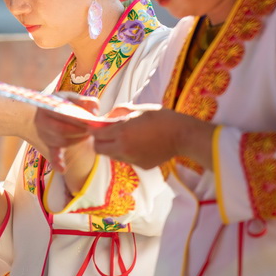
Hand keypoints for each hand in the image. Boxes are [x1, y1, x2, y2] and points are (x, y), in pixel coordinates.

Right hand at [34, 93, 100, 156]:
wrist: (54, 112)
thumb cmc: (69, 105)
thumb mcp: (77, 99)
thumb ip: (88, 102)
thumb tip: (94, 111)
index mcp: (48, 105)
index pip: (62, 114)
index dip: (78, 118)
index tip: (90, 120)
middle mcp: (40, 119)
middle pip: (61, 130)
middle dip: (79, 131)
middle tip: (91, 130)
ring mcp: (43, 133)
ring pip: (62, 141)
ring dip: (77, 140)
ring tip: (86, 135)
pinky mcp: (48, 144)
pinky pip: (52, 154)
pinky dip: (57, 162)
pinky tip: (62, 169)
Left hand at [92, 109, 211, 170]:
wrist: (181, 136)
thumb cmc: (162, 118)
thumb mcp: (138, 109)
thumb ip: (120, 112)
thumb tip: (108, 116)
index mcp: (121, 133)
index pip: (97, 135)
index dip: (94, 130)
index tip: (95, 126)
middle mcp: (123, 149)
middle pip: (99, 150)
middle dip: (99, 141)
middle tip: (106, 134)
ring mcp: (132, 160)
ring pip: (112, 156)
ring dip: (112, 148)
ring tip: (125, 138)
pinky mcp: (141, 166)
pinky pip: (126, 160)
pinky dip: (126, 153)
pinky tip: (138, 145)